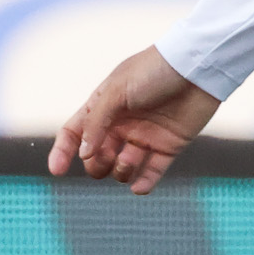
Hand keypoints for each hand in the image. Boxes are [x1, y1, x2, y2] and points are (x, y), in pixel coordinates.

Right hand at [50, 44, 220, 192]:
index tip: (57, 170)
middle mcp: (122, 124)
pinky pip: (151, 173)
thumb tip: (83, 154)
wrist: (196, 67)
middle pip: (97, 156)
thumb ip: (96, 123)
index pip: (75, 132)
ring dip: (120, 171)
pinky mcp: (168, 146)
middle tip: (106, 157)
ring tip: (129, 160)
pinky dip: (143, 184)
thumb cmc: (153, 72)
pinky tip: (139, 187)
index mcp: (104, 106)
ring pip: (122, 168)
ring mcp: (144, 136)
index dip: (62, 151)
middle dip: (97, 164)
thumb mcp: (116, 91)